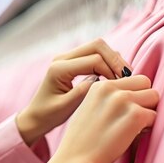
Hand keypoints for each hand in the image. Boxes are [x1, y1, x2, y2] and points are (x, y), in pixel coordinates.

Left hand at [16, 38, 131, 144]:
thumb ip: (82, 93)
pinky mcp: (73, 62)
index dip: (111, 70)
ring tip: (125, 77)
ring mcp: (67, 57)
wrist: (35, 117)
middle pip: (97, 45)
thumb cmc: (48, 116)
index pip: (94, 60)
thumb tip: (101, 81)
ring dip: (113, 59)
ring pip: (98, 47)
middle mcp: (62, 58)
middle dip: (115, 59)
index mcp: (59, 68)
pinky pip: (94, 54)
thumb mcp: (66, 108)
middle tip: (128, 76)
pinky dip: (107, 62)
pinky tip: (116, 77)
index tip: (122, 86)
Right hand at [21, 75, 157, 162]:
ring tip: (133, 127)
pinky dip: (148, 127)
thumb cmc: (82, 140)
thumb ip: (107, 97)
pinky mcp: (135, 116)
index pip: (132, 78)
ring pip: (154, 97)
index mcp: (100, 85)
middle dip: (144, 99)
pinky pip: (154, 116)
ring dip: (148, 112)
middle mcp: (111, 88)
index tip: (126, 110)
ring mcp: (124, 100)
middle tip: (133, 118)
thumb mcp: (89, 108)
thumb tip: (133, 95)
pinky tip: (133, 135)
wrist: (76, 159)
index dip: (134, 94)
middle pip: (146, 83)